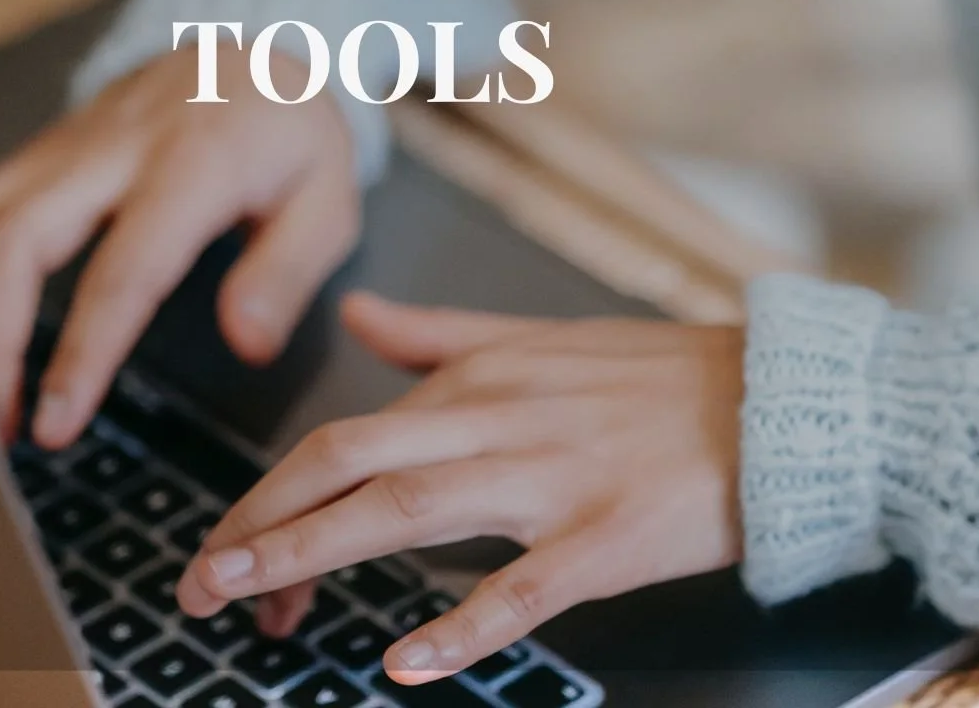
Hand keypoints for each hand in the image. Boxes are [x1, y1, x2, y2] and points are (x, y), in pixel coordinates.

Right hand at [0, 47, 357, 445]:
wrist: (246, 53)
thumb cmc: (286, 134)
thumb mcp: (328, 197)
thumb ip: (287, 271)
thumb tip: (246, 342)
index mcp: (189, 166)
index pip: (122, 267)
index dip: (81, 350)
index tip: (57, 422)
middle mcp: (105, 154)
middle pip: (10, 238)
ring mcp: (54, 154)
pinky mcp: (25, 163)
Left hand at [177, 292, 745, 683]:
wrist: (780, 402)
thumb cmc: (660, 376)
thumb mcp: (538, 336)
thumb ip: (438, 331)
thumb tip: (357, 317)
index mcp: (476, 378)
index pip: (344, 437)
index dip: (272, 496)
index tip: (228, 545)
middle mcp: (496, 420)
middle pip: (349, 465)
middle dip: (261, 523)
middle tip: (198, 581)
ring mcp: (549, 481)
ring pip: (407, 512)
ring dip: (314, 554)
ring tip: (250, 601)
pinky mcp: (605, 540)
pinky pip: (522, 588)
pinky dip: (461, 625)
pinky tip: (405, 663)